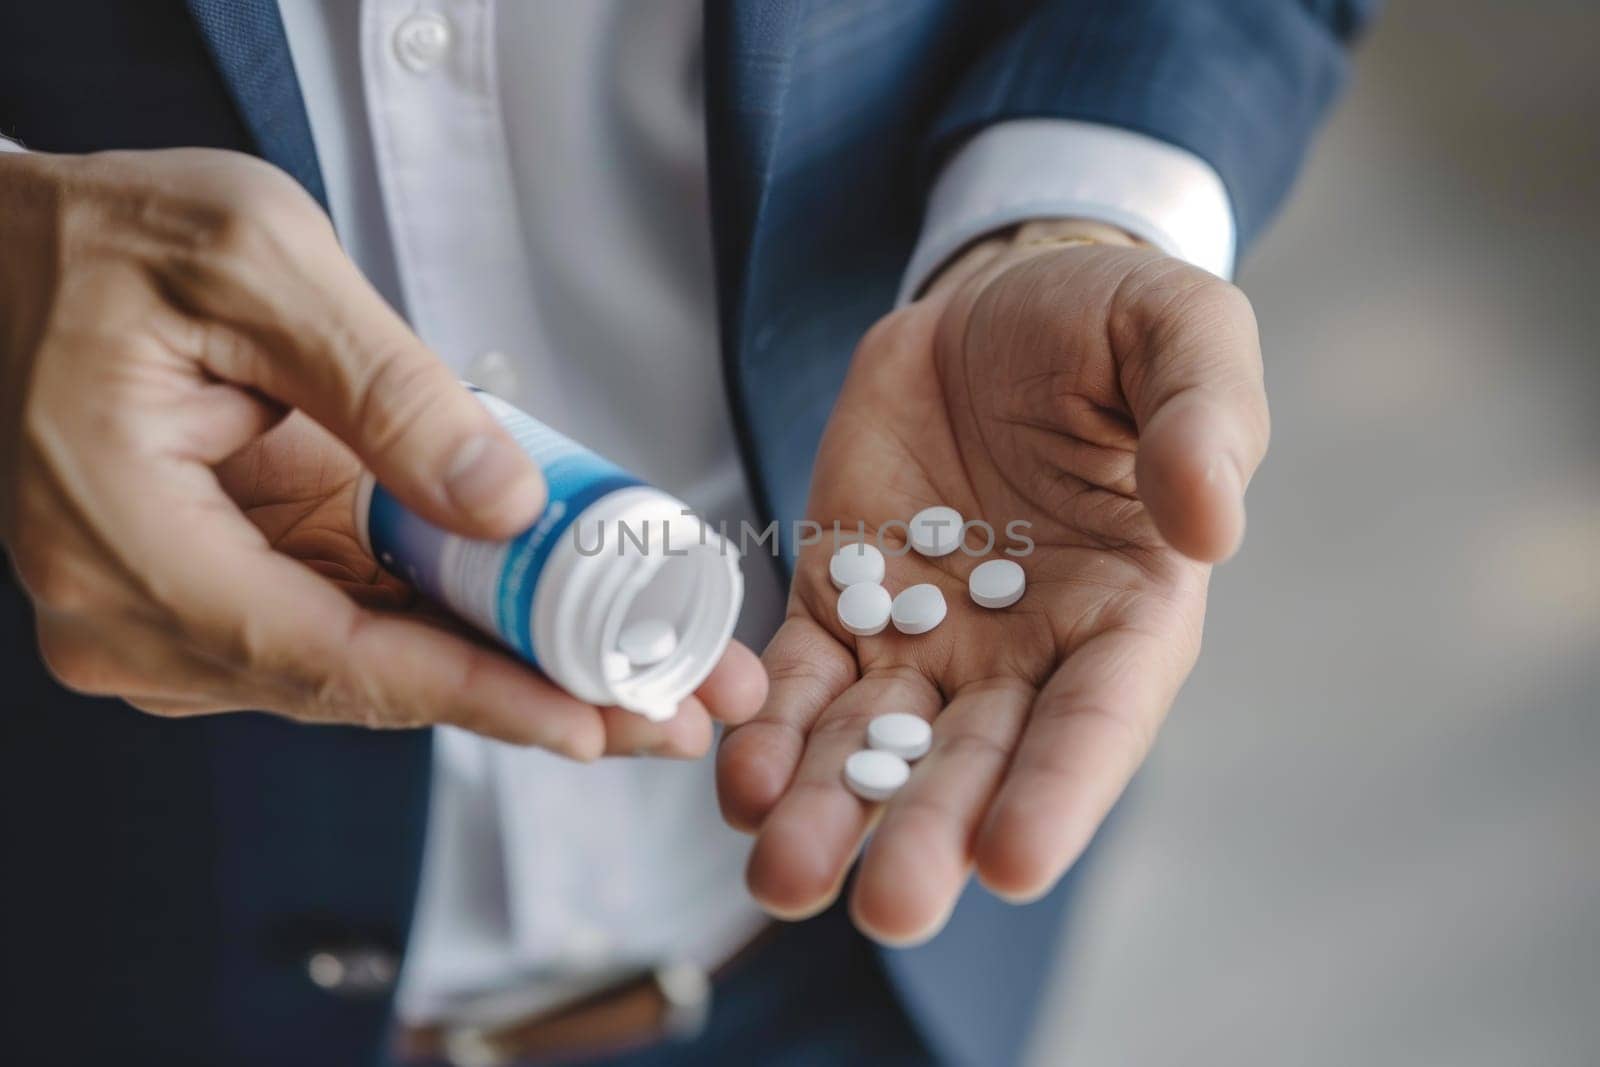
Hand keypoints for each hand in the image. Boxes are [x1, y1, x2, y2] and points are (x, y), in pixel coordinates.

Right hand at [0, 148, 765, 756]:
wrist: (26, 251)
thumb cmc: (111, 242)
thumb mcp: (258, 266)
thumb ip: (385, 390)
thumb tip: (506, 505)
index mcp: (129, 546)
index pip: (330, 656)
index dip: (474, 694)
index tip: (592, 720)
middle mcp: (138, 617)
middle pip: (364, 685)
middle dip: (527, 699)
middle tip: (668, 715)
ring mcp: (171, 619)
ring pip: (368, 669)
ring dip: (508, 675)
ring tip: (643, 683)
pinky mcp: (214, 596)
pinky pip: (351, 629)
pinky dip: (455, 634)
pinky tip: (554, 641)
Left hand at [717, 223, 1268, 941]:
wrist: (994, 302)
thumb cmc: (1108, 326)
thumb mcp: (1182, 335)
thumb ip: (1204, 420)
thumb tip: (1210, 527)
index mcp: (1126, 611)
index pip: (1097, 718)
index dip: (1060, 791)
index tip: (1013, 861)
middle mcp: (1024, 650)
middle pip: (975, 760)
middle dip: (930, 832)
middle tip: (890, 908)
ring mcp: (924, 633)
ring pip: (874, 740)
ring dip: (831, 809)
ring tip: (782, 874)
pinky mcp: (839, 596)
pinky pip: (800, 677)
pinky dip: (771, 729)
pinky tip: (740, 780)